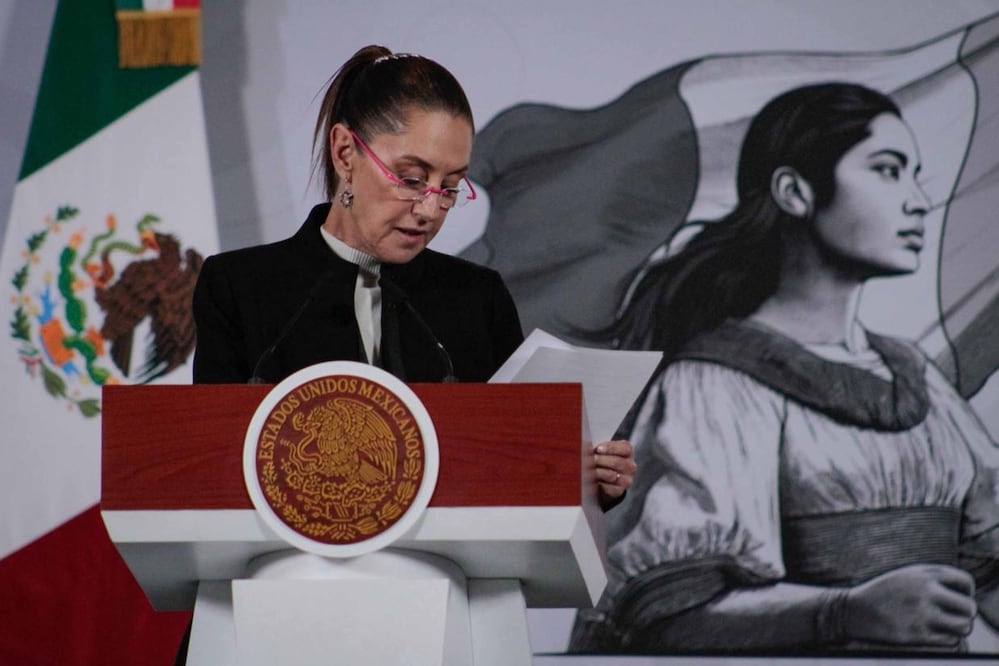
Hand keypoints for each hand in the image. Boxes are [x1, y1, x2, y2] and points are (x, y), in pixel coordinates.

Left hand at [594, 439, 635, 509]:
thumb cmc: (604, 458)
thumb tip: (588, 449)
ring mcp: (626, 480)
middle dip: (601, 460)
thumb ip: (600, 448)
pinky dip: (600, 484)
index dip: (611, 448)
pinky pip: (610, 488)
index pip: (625, 448)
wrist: (606, 477)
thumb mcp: (605, 449)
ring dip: (598, 472)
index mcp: (628, 452)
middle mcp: (630, 466)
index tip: (598, 449)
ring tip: (588, 470)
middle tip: (590, 459)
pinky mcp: (620, 491)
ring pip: (612, 476)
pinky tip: (593, 480)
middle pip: (617, 462)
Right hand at [843, 563, 975, 646]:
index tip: (957, 598)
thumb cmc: (883, 592)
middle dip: (965, 613)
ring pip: (963, 626)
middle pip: (968, 607)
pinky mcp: (916, 635)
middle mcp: (925, 592)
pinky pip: (950, 641)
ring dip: (959, 628)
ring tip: (948, 627)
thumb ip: (933, 577)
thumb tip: (963, 592)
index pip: (965, 582)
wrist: (853, 610)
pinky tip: (935, 634)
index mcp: (923, 574)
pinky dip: (947, 639)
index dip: (966, 592)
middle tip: (954, 616)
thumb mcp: (906, 574)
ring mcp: (921, 614)